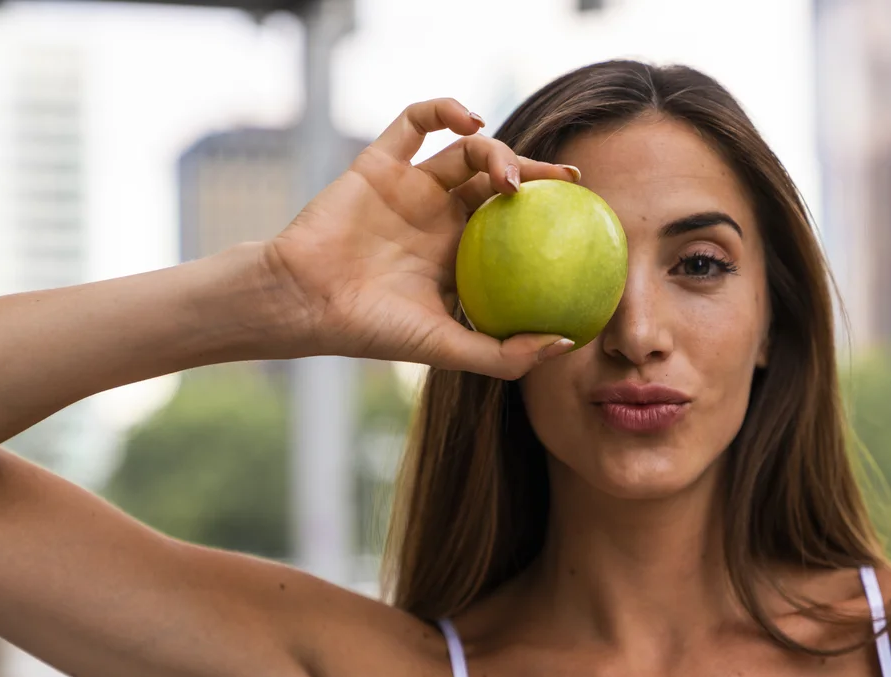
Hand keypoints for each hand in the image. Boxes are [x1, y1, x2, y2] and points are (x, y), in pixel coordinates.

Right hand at [264, 98, 579, 378]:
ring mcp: (409, 186)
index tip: (585, 211)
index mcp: (457, 251)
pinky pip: (414, 121)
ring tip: (508, 177)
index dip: (550, 211)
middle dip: (536, 171)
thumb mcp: (448, 349)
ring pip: (464, 149)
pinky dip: (443, 109)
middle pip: (497, 178)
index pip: (513, 221)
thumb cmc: (372, 330)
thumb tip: (566, 343)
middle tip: (568, 178)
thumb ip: (505, 353)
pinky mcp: (378, 161)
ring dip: (495, 150)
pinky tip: (469, 120)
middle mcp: (437, 214)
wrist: (305, 304)